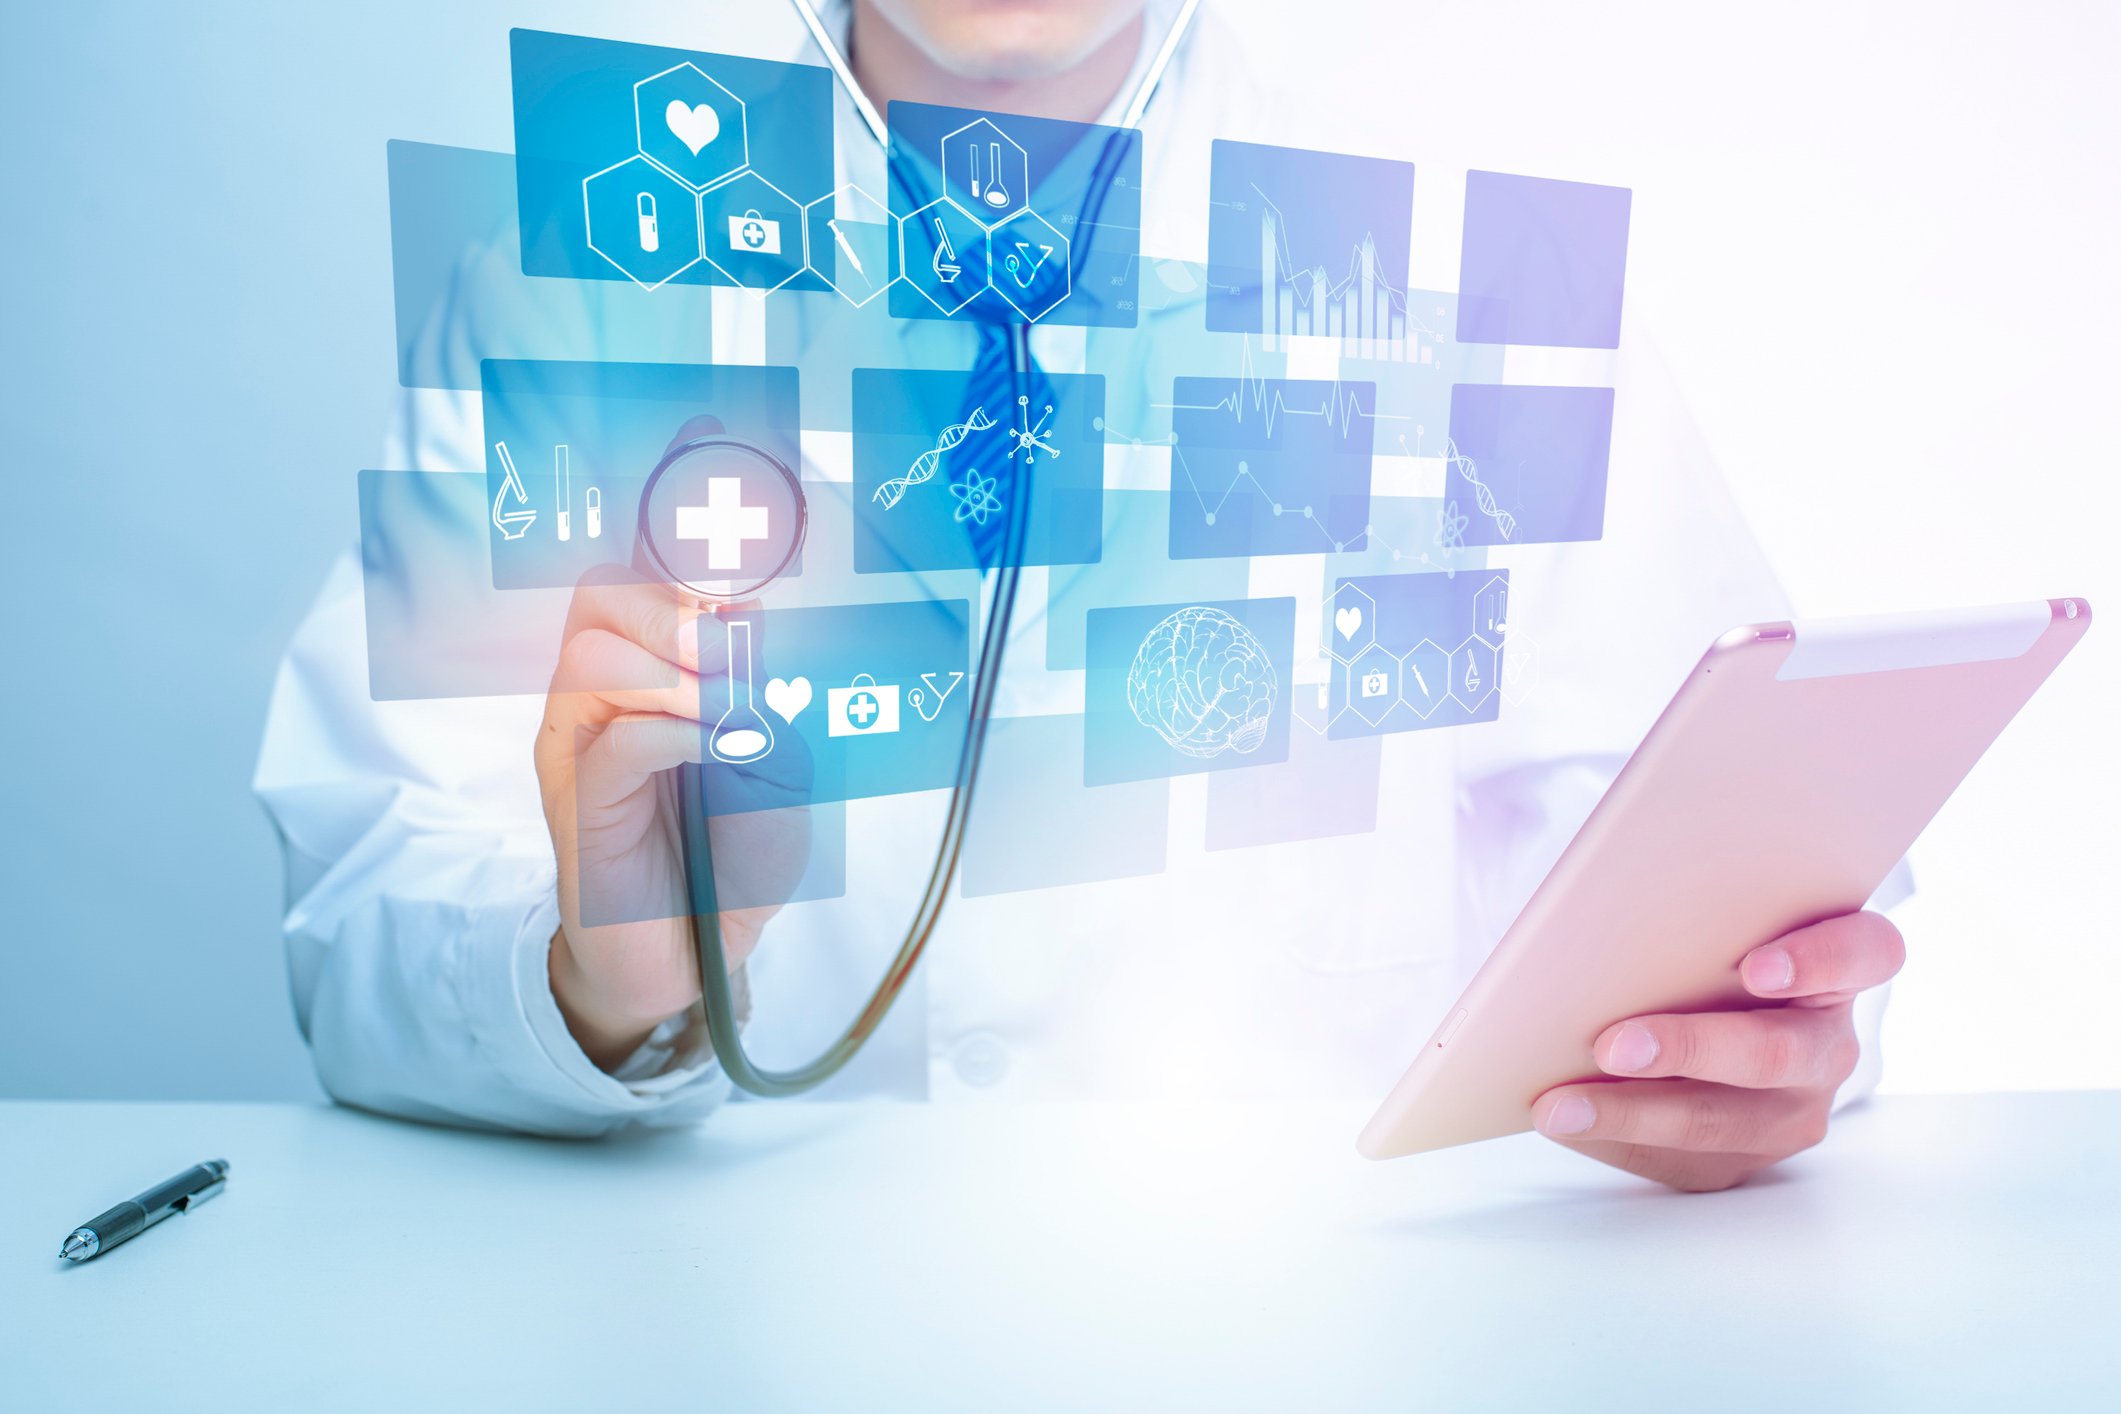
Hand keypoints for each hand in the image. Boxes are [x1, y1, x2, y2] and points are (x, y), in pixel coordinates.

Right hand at [534, 571, 808, 1070]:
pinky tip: (716, 755)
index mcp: (647, 671)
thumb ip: (765, 698)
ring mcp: (581, 745)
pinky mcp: (579, 804)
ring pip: (591, 656)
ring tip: (724, 717)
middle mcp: (602, 695)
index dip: (688, 568)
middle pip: (600, 595)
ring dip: (673, 673)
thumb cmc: (733, 858)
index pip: (638, 578)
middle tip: (729, 658)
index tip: (747, 600)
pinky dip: (675, 734)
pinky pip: (614, 742)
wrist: (696, 953)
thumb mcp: (780, 768)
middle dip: (674, 610)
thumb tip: (751, 634)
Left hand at [1531, 912, 1904, 1190]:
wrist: (1698, 1009)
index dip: (1820, 959)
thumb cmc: (1700, 949)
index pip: (1864, 951)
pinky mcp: (1749, 1154)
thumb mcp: (1708, 924)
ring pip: (1724, 1121)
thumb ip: (1690, 914)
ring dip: (1632, 1112)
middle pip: (1779, 1051)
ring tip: (1559, 1106)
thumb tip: (1597, 923)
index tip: (1755, 966)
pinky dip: (1616, 1138)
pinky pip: (1686, 1158)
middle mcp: (1828, 1043)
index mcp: (1838, 966)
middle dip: (1690, 1049)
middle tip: (1613, 1044)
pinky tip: (1565, 1121)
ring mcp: (1795, 1108)